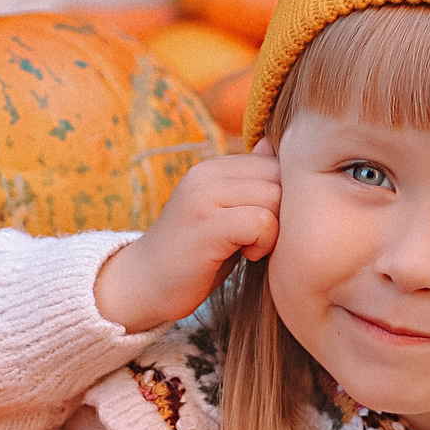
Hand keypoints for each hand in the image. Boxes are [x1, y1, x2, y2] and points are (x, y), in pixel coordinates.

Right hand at [94, 150, 280, 332]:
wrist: (142, 284)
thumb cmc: (192, 255)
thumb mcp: (223, 213)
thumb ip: (248, 183)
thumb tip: (272, 144)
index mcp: (214, 167)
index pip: (277, 163)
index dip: (287, 197)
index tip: (269, 226)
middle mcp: (207, 173)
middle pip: (281, 177)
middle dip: (285, 213)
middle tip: (264, 240)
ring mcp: (204, 196)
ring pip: (275, 197)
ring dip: (275, 229)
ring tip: (253, 248)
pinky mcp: (205, 224)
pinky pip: (262, 221)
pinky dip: (264, 242)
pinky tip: (248, 256)